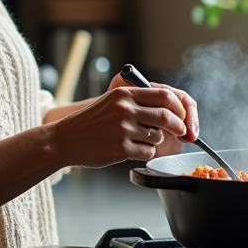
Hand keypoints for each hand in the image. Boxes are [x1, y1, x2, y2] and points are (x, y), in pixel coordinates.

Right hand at [49, 78, 198, 167]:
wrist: (65, 139)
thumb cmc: (90, 122)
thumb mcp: (112, 102)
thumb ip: (137, 101)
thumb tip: (171, 109)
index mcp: (124, 94)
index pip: (164, 96)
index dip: (179, 107)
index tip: (182, 116)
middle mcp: (125, 109)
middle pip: (167, 116)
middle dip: (179, 126)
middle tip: (182, 132)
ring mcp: (123, 129)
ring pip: (158, 136)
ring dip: (156, 140)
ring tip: (140, 140)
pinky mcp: (121, 149)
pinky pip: (148, 152)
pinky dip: (146, 152)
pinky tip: (131, 149)